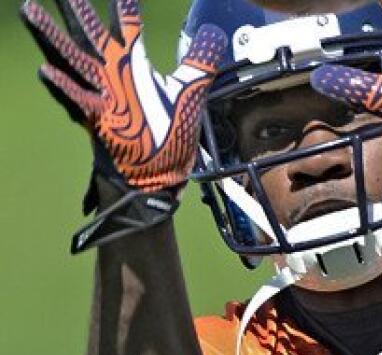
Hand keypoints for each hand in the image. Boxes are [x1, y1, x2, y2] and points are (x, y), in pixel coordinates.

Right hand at [21, 0, 226, 191]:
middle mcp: (114, 74)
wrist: (158, 173)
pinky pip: (77, 101)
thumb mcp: (191, 91)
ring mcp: (104, 95)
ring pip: (73, 59)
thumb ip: (200, 61)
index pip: (126, 24)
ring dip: (51, 36)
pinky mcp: (99, 119)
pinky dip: (62, 87)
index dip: (124, 5)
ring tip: (30, 9)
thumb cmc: (168, 132)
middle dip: (76, 8)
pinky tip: (47, 71)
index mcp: (133, 64)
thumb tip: (214, 33)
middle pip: (90, 32)